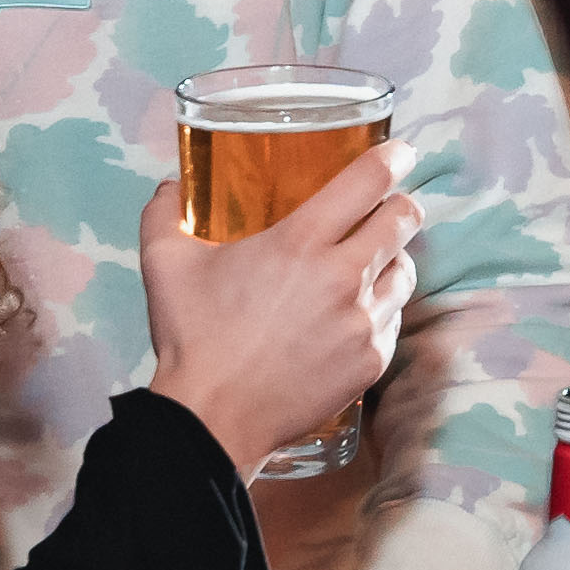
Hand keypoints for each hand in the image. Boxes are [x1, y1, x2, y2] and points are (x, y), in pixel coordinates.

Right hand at [135, 151, 419, 475]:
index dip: (391, 158)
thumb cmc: (192, 339)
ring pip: (405, 271)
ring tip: (372, 263)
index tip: (398, 152)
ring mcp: (362, 322)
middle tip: (389, 205)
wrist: (212, 418)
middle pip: (403, 220)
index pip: (367, 181)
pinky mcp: (371, 362)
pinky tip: (357, 314)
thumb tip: (171, 185)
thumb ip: (164, 213)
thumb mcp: (164, 264)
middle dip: (401, 206)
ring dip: (393, 259)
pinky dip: (382, 310)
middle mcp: (343, 277)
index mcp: (300, 242)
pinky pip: (394, 321)